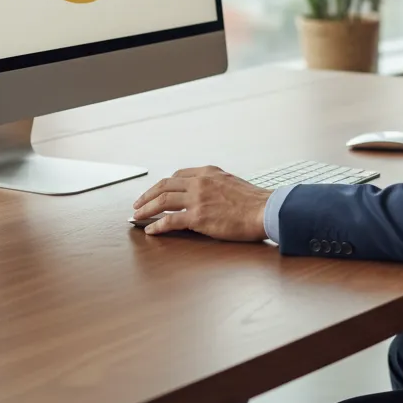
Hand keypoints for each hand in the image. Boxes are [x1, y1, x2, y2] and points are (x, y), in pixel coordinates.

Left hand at [132, 166, 271, 240]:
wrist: (265, 210)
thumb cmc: (254, 201)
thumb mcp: (232, 182)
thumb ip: (216, 184)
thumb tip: (207, 193)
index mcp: (208, 172)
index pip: (177, 175)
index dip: (163, 185)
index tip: (156, 192)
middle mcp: (200, 182)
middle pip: (164, 185)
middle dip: (147, 195)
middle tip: (138, 204)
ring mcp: (197, 199)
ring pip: (162, 201)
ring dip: (146, 209)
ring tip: (137, 216)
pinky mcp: (198, 217)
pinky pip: (170, 220)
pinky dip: (157, 225)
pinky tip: (151, 230)